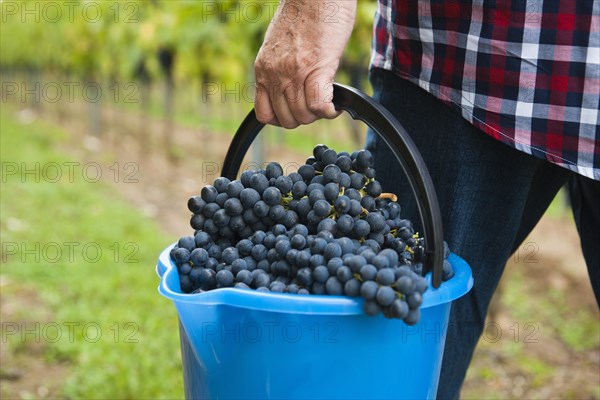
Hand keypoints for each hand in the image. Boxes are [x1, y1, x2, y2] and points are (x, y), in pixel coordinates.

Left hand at [254, 0, 356, 127]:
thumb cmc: (305, 14)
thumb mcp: (280, 46)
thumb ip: (280, 69)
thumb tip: (291, 88)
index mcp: (263, 69)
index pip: (264, 114)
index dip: (282, 119)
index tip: (297, 110)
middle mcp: (274, 74)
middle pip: (287, 119)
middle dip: (305, 117)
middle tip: (318, 104)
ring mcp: (293, 73)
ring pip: (304, 116)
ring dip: (319, 114)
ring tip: (328, 101)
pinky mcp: (316, 68)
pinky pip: (320, 105)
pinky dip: (330, 111)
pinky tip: (336, 105)